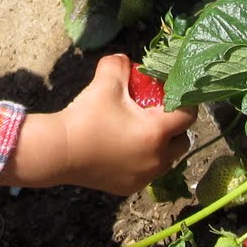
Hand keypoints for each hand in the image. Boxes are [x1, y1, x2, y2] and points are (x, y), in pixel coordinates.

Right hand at [0, 54, 197, 195]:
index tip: (172, 93)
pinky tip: (125, 149)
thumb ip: (119, 65)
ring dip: (161, 145)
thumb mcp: (105, 83)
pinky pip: (147, 172)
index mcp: (157, 132)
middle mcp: (157, 159)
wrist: (59, 151)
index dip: (184, 101)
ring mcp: (144, 177)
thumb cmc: (86, 117)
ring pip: (166, 160)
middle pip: (182, 141)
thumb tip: (124, 59)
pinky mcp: (129, 187)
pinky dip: (144, 160)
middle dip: (174, 126)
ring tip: (140, 131)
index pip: (187, 116)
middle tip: (156, 112)